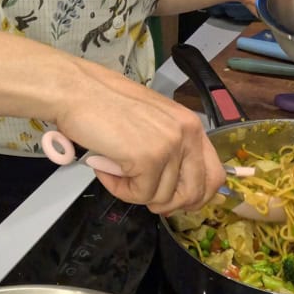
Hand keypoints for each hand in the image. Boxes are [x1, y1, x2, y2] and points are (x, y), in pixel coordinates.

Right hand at [53, 59, 224, 214]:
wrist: (77, 90)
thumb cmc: (105, 104)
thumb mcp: (152, 122)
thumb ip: (170, 149)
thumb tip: (177, 189)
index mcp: (191, 124)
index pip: (215, 175)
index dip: (196, 196)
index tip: (174, 200)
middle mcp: (187, 133)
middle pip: (195, 194)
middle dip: (167, 203)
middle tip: (141, 192)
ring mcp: (170, 145)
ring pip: (163, 198)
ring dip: (134, 192)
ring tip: (114, 169)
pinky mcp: (149, 158)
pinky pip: (139, 195)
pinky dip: (118, 189)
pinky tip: (106, 168)